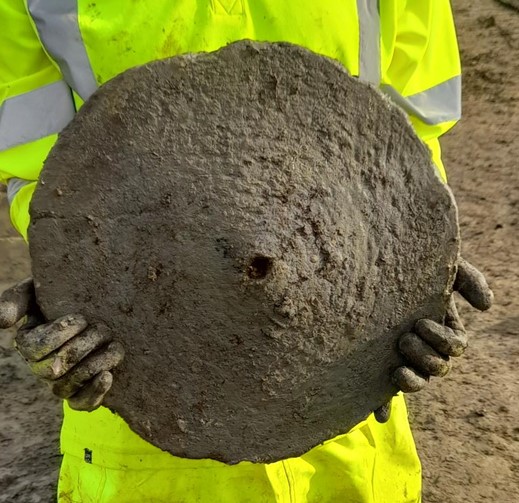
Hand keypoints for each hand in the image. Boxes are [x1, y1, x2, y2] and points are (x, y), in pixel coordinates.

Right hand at [0, 278, 123, 410]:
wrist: (95, 308)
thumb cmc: (62, 296)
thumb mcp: (37, 291)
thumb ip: (16, 300)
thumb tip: (2, 322)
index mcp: (29, 343)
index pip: (33, 348)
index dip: (57, 335)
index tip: (81, 318)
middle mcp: (43, 367)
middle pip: (53, 369)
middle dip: (81, 347)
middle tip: (102, 328)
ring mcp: (62, 382)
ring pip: (67, 387)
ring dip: (93, 366)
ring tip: (114, 346)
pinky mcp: (82, 392)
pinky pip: (82, 404)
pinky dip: (94, 393)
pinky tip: (108, 375)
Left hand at [374, 258, 492, 422]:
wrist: (370, 263)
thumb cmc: (408, 260)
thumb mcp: (441, 264)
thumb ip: (467, 279)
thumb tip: (487, 305)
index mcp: (442, 325)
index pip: (455, 345)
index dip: (443, 341)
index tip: (419, 323)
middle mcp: (424, 344)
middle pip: (438, 367)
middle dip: (425, 358)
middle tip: (403, 340)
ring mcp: (401, 355)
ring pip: (416, 382)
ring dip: (411, 383)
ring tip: (396, 371)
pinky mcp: (377, 364)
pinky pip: (383, 392)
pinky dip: (383, 405)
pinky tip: (378, 415)